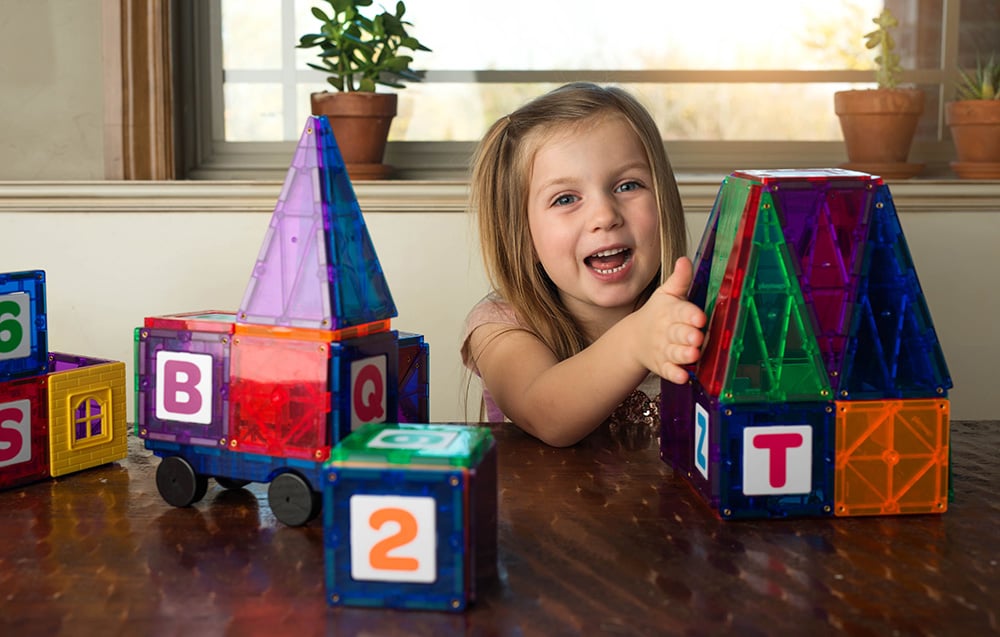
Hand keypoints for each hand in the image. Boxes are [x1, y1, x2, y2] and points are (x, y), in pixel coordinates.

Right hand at [630, 256, 706, 383]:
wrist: (634, 339)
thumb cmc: (658, 314)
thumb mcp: (666, 294)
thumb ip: (679, 279)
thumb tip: (684, 259)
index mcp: (671, 311)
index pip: (681, 311)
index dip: (690, 314)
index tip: (699, 316)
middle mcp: (667, 331)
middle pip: (678, 333)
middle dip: (687, 335)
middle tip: (697, 336)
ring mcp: (664, 349)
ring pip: (674, 353)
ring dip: (684, 354)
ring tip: (693, 354)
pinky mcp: (662, 365)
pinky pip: (668, 372)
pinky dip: (675, 375)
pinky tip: (683, 377)